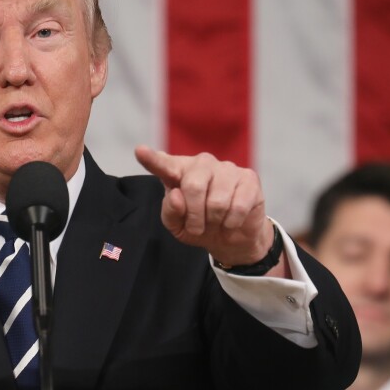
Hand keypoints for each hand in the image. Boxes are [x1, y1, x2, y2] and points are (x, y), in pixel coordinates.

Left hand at [135, 145, 276, 268]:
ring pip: (217, 201)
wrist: (232, 238)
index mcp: (179, 171)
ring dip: (214, 221)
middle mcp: (202, 163)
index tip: (140, 152)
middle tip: (196, 227)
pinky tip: (231, 221)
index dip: (152, 159)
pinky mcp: (249, 178)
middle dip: (194, 215)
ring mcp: (227, 168)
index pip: (164, 164)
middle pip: (193, 186)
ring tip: (215, 222)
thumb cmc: (199, 226)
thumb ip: (171, 211)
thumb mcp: (177, 225)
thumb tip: (177, 195)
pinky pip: (237, 206)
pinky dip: (231, 223)